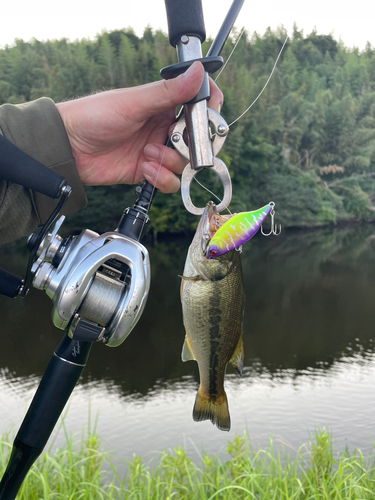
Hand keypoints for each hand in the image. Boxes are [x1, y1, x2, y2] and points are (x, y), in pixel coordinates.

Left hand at [56, 62, 222, 192]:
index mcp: (163, 105)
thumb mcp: (134, 103)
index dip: (209, 112)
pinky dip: (161, 178)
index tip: (208, 118)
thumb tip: (198, 73)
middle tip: (174, 142)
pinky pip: (169, 181)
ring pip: (184, 163)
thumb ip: (168, 92)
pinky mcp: (147, 172)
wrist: (69, 146)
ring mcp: (156, 151)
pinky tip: (144, 168)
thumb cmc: (95, 116)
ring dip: (169, 161)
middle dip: (190, 145)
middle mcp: (163, 128)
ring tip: (147, 153)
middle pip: (196, 140)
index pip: (198, 107)